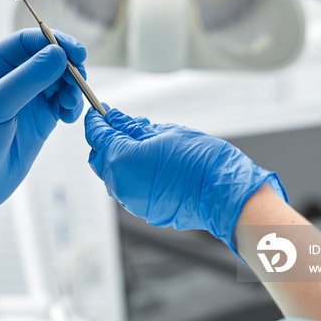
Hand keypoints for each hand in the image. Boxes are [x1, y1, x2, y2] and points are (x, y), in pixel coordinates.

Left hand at [0, 28, 85, 230]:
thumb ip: (27, 79)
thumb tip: (59, 53)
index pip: (26, 42)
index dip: (53, 41)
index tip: (74, 51)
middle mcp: (11, 79)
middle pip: (49, 58)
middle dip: (68, 65)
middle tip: (80, 79)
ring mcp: (27, 100)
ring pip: (60, 81)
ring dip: (72, 88)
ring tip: (70, 105)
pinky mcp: (40, 122)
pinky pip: (63, 104)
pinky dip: (72, 106)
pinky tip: (69, 117)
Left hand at [84, 107, 286, 253]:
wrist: (223, 194)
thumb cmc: (201, 161)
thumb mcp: (165, 133)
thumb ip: (134, 128)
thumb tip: (116, 119)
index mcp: (121, 160)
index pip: (98, 135)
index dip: (97, 120)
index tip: (99, 111)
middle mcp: (120, 183)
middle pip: (100, 156)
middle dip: (105, 139)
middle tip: (121, 124)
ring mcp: (130, 200)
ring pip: (112, 174)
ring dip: (119, 156)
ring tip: (142, 141)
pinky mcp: (142, 209)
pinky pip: (127, 186)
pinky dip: (131, 172)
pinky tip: (150, 162)